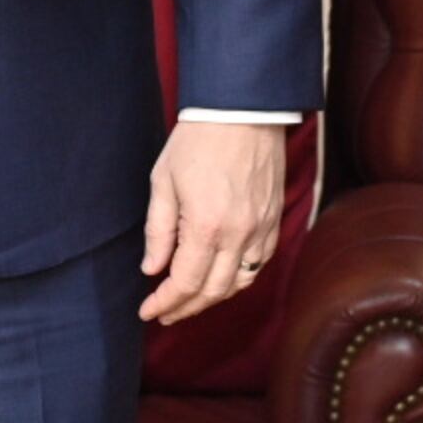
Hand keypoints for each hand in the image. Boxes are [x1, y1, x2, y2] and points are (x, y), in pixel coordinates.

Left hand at [138, 121, 288, 323]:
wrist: (242, 110)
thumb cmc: (198, 140)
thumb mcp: (163, 182)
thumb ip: (158, 231)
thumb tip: (152, 269)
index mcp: (206, 226)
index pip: (185, 283)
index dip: (165, 303)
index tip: (147, 311)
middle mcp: (239, 234)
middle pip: (214, 291)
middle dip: (186, 308)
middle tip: (165, 312)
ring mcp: (261, 228)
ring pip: (240, 282)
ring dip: (214, 297)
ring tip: (191, 299)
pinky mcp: (274, 219)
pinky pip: (260, 262)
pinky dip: (240, 277)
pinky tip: (221, 275)